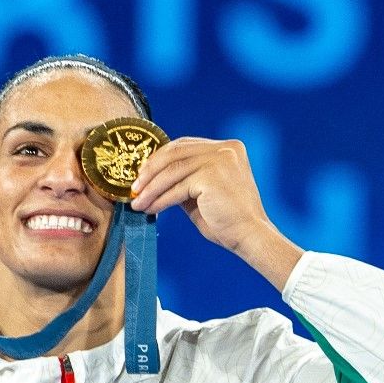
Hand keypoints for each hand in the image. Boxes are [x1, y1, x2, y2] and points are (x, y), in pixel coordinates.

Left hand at [128, 137, 302, 289]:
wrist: (249, 237)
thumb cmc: (227, 219)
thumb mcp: (201, 192)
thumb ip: (183, 179)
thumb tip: (150, 178)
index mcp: (227, 148)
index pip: (183, 145)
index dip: (158, 159)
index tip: (141, 175)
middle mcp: (225, 149)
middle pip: (175, 153)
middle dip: (149, 171)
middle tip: (134, 189)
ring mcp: (220, 160)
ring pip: (172, 171)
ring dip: (150, 189)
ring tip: (137, 203)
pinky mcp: (212, 175)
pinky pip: (177, 187)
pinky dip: (160, 199)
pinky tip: (151, 209)